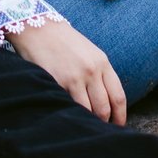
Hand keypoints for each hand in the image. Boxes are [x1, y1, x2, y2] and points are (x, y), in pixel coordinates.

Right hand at [9, 19, 126, 123]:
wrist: (37, 27)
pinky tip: (69, 115)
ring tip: (83, 125)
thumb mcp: (88, 52)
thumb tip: (106, 102)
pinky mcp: (58, 82)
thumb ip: (99, 73)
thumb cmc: (62, 41)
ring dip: (87, 121)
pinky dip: (71, 113)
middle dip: (103, 123)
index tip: (117, 126)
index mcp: (102, 62)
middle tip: (99, 130)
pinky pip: (69, 105)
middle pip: (104, 108)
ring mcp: (75, 77)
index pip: (118, 97)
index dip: (120, 117)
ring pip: (88, 111)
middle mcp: (92, 70)